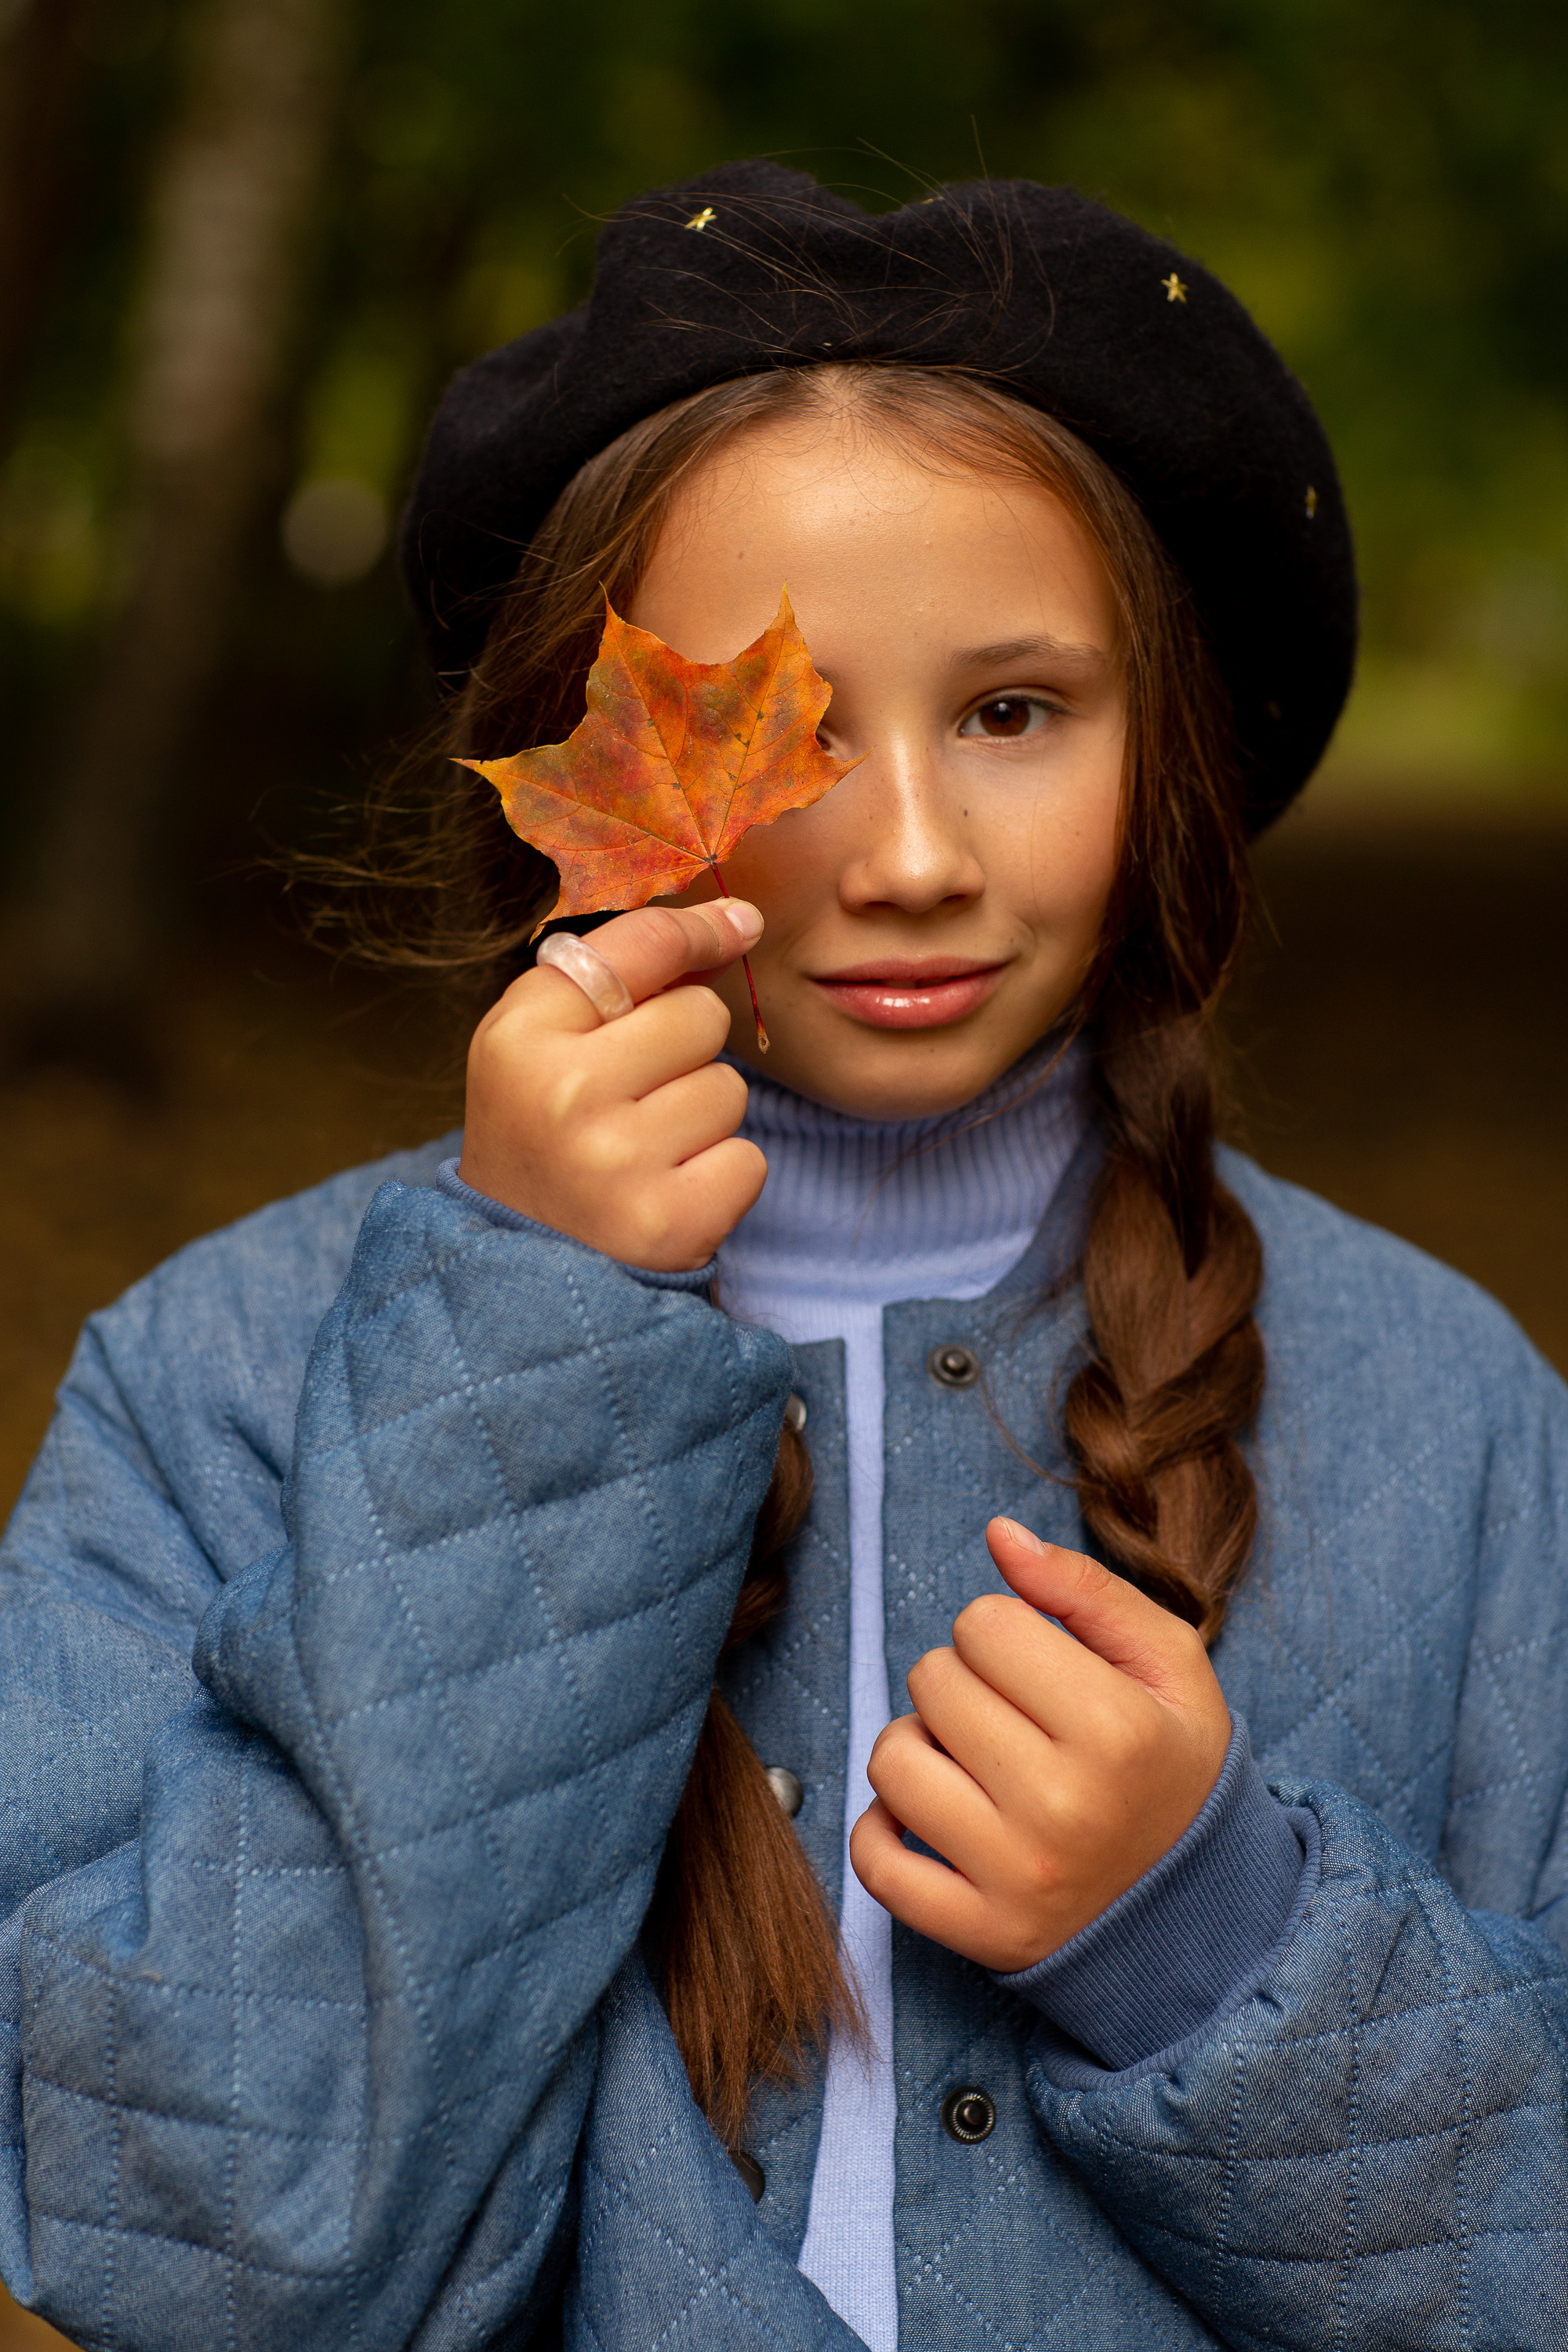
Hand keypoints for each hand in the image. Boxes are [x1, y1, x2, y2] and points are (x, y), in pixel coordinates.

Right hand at [458, 900, 766, 1270]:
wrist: (523, 1269)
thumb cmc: (543, 1138)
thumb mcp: (537, 1044)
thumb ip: (619, 976)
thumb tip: (739, 919)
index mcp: (520, 1036)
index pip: (640, 947)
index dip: (700, 929)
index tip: (739, 924)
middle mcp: (564, 1093)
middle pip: (701, 1015)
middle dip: (687, 1050)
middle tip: (636, 1098)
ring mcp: (618, 1161)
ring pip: (729, 1089)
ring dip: (704, 1119)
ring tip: (646, 1152)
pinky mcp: (670, 1222)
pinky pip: (748, 1159)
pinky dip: (721, 1178)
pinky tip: (669, 1193)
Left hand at [850, 1520, 1231, 1972]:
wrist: (1202, 1911)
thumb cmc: (1174, 1767)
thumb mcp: (1168, 1665)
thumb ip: (1085, 1588)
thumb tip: (998, 1535)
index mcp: (1117, 1729)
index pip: (984, 1624)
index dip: (1003, 1632)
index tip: (1037, 1669)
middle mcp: (1064, 1806)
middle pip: (933, 1682)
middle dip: (963, 1682)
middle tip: (1011, 1718)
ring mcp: (1017, 1876)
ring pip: (892, 1761)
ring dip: (918, 1747)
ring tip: (971, 1762)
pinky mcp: (980, 1933)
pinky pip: (875, 1861)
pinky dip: (883, 1830)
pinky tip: (930, 1816)